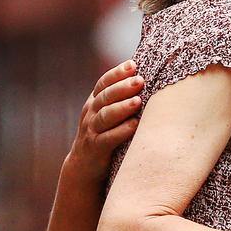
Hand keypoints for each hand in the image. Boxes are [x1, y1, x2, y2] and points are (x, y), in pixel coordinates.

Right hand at [67, 60, 143, 180]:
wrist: (83, 166)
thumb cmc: (104, 135)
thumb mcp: (108, 115)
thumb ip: (120, 100)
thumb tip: (146, 81)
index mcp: (95, 102)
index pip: (104, 83)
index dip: (117, 73)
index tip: (133, 65)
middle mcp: (91, 113)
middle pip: (106, 97)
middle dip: (122, 87)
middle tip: (140, 80)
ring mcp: (91, 130)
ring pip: (105, 116)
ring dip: (122, 108)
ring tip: (138, 101)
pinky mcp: (96, 148)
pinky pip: (107, 138)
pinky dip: (121, 131)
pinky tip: (134, 125)